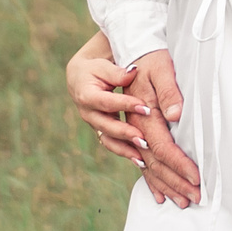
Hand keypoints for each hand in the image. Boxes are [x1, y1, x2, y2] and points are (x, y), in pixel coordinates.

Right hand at [67, 36, 201, 207]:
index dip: (126, 106)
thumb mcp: (109, 62)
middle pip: (110, 129)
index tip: (146, 109)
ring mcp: (98, 125)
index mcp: (88, 95)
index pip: (109, 102)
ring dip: (130, 153)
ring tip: (147, 162)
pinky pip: (118, 148)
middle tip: (149, 143)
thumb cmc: (99, 64)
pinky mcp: (107, 132)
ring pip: (113, 143)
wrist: (83, 73)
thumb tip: (132, 74)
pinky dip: (130, 158)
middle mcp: (90, 114)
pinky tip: (145, 168)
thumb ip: (119, 72)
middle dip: (130, 138)